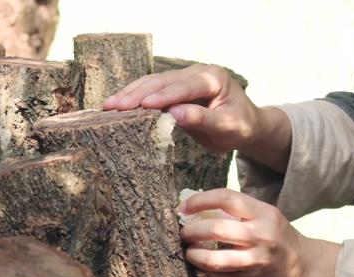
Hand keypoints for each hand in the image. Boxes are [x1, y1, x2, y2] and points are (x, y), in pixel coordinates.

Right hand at [102, 64, 290, 171]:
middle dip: (137, 93)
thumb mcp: (227, 126)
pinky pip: (152, 89)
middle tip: (115, 106)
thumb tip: (175, 114)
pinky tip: (117, 105)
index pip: (184, 86)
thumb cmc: (239, 126)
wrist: (245, 124)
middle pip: (163, 80)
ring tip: (109, 105)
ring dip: (130, 94)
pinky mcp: (175, 87)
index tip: (143, 105)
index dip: (163, 96)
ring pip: (153, 82)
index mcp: (213, 78)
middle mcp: (197, 72)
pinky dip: (134, 97)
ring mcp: (184, 77)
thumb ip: (202, 119)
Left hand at [177, 189, 339, 276]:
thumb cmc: (279, 238)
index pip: (226, 198)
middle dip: (191, 230)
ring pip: (214, 258)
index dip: (199, 200)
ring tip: (189, 251)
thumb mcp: (265, 217)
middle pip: (216, 229)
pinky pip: (219, 273)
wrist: (307, 268)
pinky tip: (199, 262)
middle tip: (184, 232)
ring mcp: (256, 259)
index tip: (184, 207)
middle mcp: (261, 234)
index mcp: (264, 212)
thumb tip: (196, 209)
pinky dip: (203, 267)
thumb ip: (237, 212)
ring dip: (194, 254)